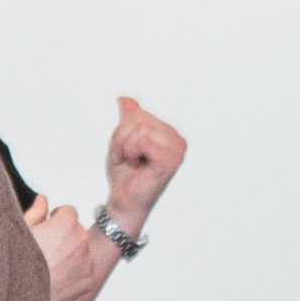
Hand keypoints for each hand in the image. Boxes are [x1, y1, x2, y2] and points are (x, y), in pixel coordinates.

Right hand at [23, 194, 101, 300]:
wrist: (19, 298)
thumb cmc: (16, 264)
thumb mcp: (21, 232)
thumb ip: (36, 211)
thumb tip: (43, 198)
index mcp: (65, 224)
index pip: (69, 211)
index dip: (55, 220)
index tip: (46, 230)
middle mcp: (81, 240)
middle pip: (77, 231)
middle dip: (65, 237)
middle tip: (45, 250)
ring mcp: (86, 262)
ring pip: (82, 251)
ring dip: (71, 254)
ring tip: (49, 266)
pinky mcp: (88, 281)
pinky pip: (85, 271)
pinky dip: (75, 274)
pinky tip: (56, 278)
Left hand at [102, 96, 185, 231]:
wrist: (123, 201)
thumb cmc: (126, 176)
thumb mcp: (123, 141)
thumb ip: (129, 119)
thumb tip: (125, 99)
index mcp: (169, 133)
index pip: (138, 114)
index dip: (123, 132)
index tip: (128, 152)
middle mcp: (177, 140)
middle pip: (138, 119)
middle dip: (122, 139)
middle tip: (127, 158)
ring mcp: (176, 149)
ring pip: (139, 128)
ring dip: (124, 147)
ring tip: (131, 162)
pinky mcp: (171, 158)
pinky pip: (142, 138)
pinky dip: (129, 151)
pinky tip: (135, 164)